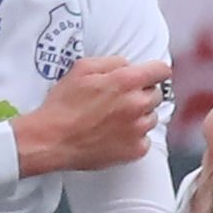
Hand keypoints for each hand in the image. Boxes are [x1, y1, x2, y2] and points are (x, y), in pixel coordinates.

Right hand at [11, 54, 170, 176]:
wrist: (50, 140)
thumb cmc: (62, 106)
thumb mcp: (81, 69)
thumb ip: (111, 62)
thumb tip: (127, 65)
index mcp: (127, 81)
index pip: (161, 70)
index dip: (154, 72)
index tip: (148, 76)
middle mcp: (137, 105)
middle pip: (156, 95)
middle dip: (141, 94)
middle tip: (118, 100)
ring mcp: (138, 129)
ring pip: (151, 117)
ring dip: (138, 116)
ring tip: (113, 119)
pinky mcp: (135, 150)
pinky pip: (144, 139)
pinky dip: (133, 137)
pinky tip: (113, 135)